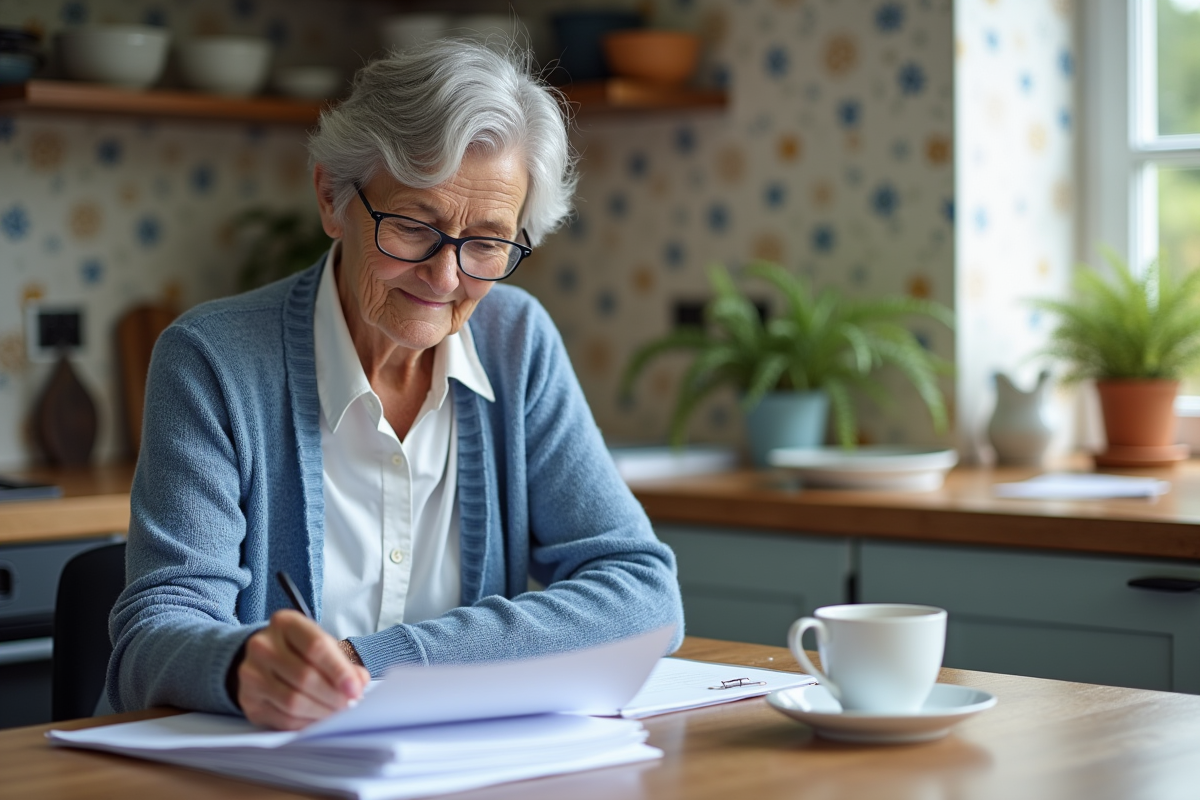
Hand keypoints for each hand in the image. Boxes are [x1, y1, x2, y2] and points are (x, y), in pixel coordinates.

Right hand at [233, 610, 370, 729]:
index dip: (339, 671)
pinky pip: (281, 718)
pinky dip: (306, 723)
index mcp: (285, 623)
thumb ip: (343, 662)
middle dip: (332, 696)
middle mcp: (263, 645)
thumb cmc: (299, 650)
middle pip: (304, 676)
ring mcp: (251, 673)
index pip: (316, 646)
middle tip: (349, 705)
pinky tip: (318, 720)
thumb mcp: (322, 645)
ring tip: (337, 714)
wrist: (263, 658)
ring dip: (321, 712)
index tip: (355, 689)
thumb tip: (358, 683)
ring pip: (292, 701)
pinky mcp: (248, 699)